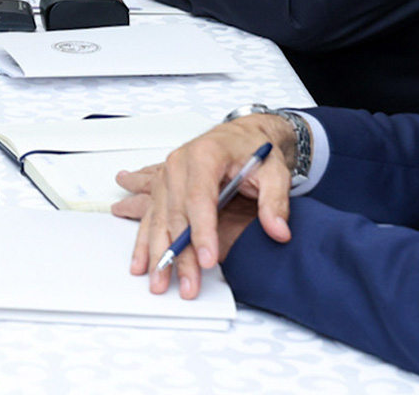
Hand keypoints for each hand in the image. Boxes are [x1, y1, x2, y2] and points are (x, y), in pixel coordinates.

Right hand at [111, 116, 296, 298]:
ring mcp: (167, 176)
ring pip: (159, 220)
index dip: (202, 232)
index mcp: (205, 155)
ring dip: (157, 253)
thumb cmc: (254, 149)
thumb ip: (275, 202)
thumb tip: (278, 230)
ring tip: (159, 281)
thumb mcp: (275, 172)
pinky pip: (150, 217)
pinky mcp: (163, 188)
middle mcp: (179, 165)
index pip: (200, 199)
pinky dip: (144, 242)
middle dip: (181, 253)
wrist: (243, 135)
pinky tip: (140, 262)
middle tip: (189, 283)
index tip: (208, 259)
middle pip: (177, 215)